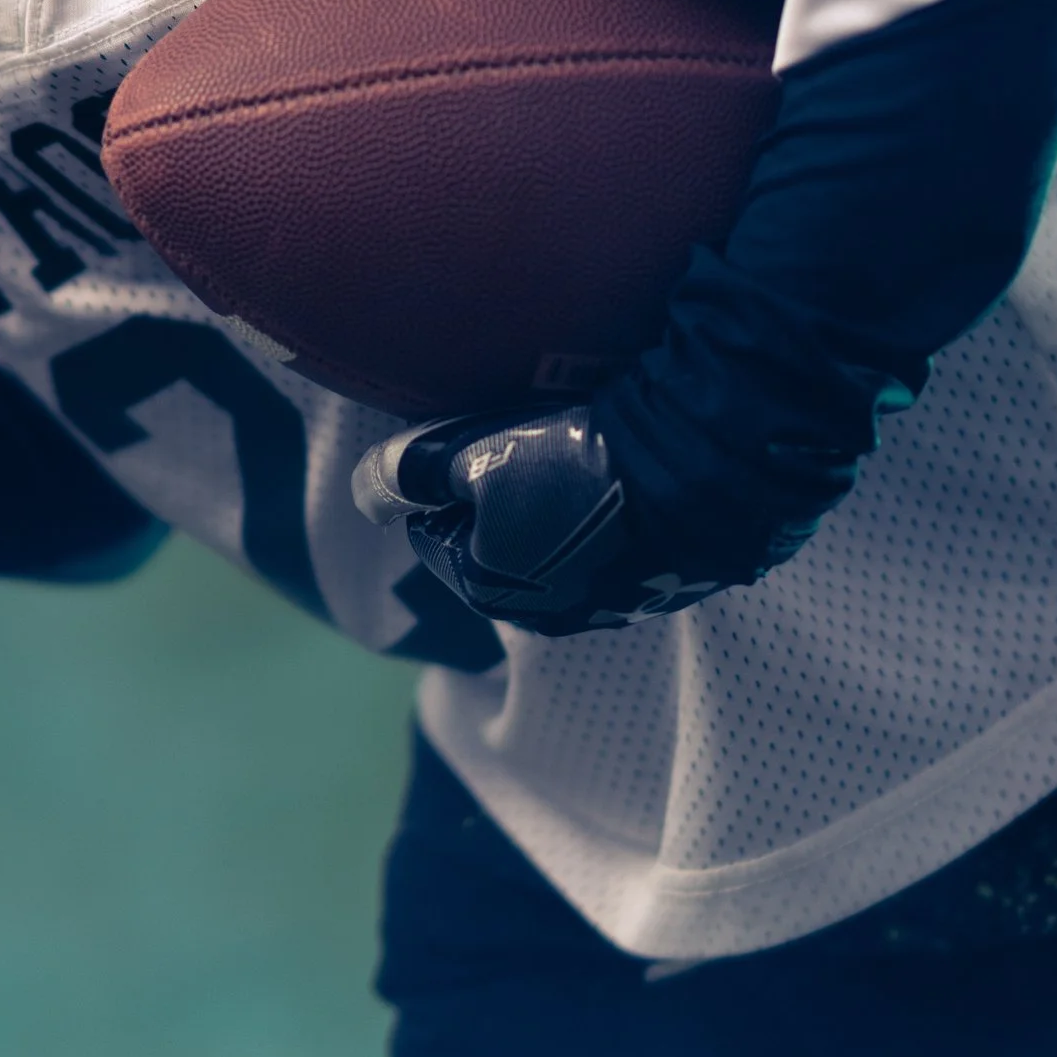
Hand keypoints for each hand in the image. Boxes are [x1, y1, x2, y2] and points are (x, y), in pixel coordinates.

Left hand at [350, 405, 732, 638]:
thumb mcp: (471, 452)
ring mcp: (606, 604)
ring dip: (556, 506)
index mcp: (486, 587)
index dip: (448, 478)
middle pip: (494, 539)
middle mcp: (544, 614)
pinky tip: (623, 478)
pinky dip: (608, 517)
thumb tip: (365, 492)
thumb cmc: (570, 461)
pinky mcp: (658, 585)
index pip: (434, 527)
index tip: (481, 443)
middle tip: (531, 444)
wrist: (692, 471)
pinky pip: (610, 546)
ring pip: (553, 544)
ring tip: (580, 454)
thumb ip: (407, 472)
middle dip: (500, 495)